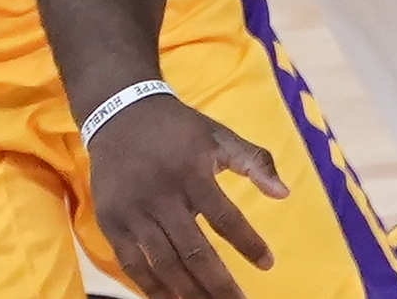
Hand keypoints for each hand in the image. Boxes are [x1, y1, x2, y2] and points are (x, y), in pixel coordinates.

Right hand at [87, 96, 288, 298]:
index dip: (248, 243)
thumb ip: (255, 161)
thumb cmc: (179, 129)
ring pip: (164, 263)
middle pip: (194, 251)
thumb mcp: (220, 136)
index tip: (268, 264)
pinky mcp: (111, 223)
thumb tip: (284, 193)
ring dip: (189, 291)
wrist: (121, 114)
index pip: (225, 218)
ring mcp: (134, 213)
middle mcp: (163, 197)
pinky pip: (133, 264)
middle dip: (219, 283)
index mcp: (193, 174)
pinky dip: (151, 287)